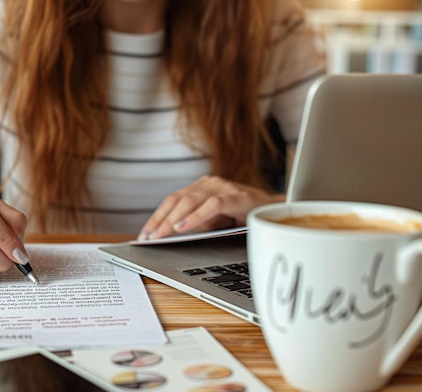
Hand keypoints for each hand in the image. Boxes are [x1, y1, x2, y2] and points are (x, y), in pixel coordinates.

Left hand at [139, 175, 284, 239]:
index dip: (156, 216)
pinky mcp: (237, 195)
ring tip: (161, 234)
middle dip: (160, 220)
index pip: (173, 200)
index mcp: (201, 187)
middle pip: (177, 199)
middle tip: (148, 237)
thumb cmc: (243, 216)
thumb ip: (196, 224)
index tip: (145, 234)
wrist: (276, 210)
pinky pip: (212, 205)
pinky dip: (196, 216)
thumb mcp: (215, 221)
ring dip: (173, 219)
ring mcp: (223, 187)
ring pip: (190, 200)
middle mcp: (209, 183)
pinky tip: (184, 226)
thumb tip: (172, 233)